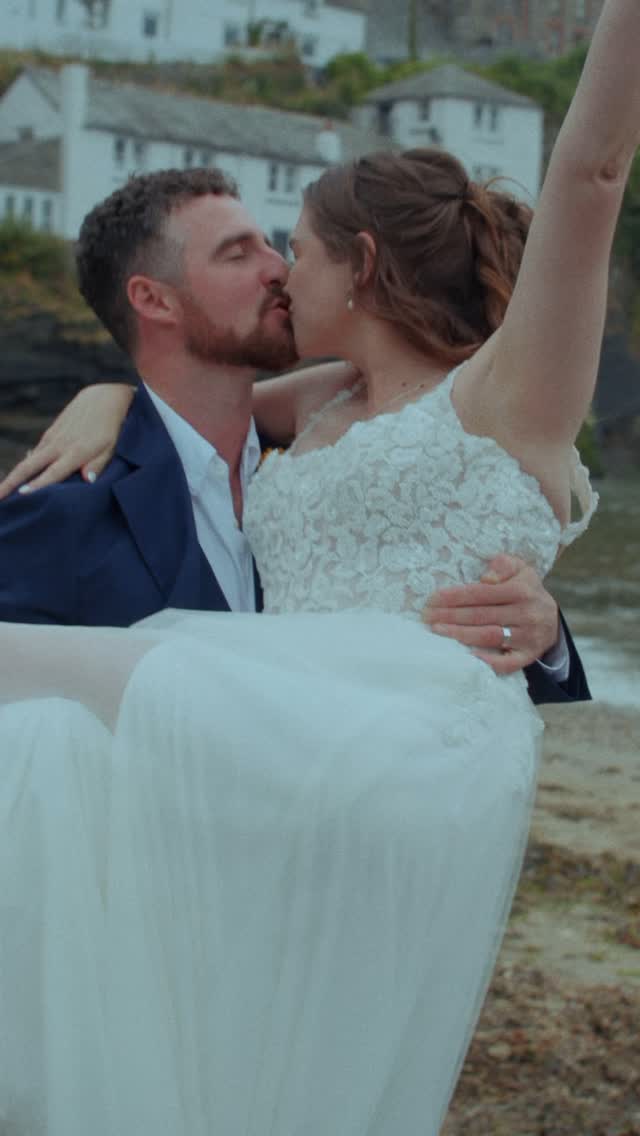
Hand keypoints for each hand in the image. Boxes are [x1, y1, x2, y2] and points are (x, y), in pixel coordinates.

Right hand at [0, 383, 135, 498]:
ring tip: (3, 491)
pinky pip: (36, 452)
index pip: (52, 472)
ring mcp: (52, 438)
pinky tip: (21, 476)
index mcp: (75, 451)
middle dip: (11, 482)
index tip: (22, 495)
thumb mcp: (111, 447)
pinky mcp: (51, 433)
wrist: (102, 398)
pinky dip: (27, 465)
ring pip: (29, 460)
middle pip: (29, 466)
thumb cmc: (111, 428)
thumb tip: (87, 480)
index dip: (38, 484)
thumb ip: (98, 464)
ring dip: (15, 476)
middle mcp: (59, 445)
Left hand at [423, 555, 559, 674]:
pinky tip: (467, 656)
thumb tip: (486, 578)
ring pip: (489, 636)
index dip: (455, 596)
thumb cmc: (525, 590)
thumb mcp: (520, 569)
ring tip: (437, 631)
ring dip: (460, 634)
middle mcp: (527, 613)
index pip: (482, 593)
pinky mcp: (529, 655)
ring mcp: (529, 636)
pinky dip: (488, 662)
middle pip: (481, 615)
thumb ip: (503, 565)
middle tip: (427, 617)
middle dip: (450, 616)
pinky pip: (508, 663)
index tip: (432, 599)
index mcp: (522, 589)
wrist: (552, 617)